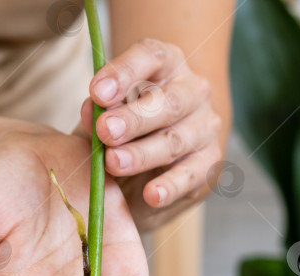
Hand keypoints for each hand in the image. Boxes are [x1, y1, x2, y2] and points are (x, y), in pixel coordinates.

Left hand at [80, 38, 222, 228]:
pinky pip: (190, 175)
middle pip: (169, 101)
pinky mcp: (209, 162)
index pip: (150, 57)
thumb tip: (90, 110)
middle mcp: (192, 90)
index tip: (97, 92)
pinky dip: (170, 186)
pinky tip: (152, 194)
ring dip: (143, 153)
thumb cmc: (126, 126)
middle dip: (134, 118)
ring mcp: (205, 127)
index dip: (124, 72)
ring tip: (114, 163)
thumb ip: (97, 113)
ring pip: (176, 139)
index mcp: (166, 65)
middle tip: (105, 131)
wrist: (158, 158)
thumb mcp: (105, 115)